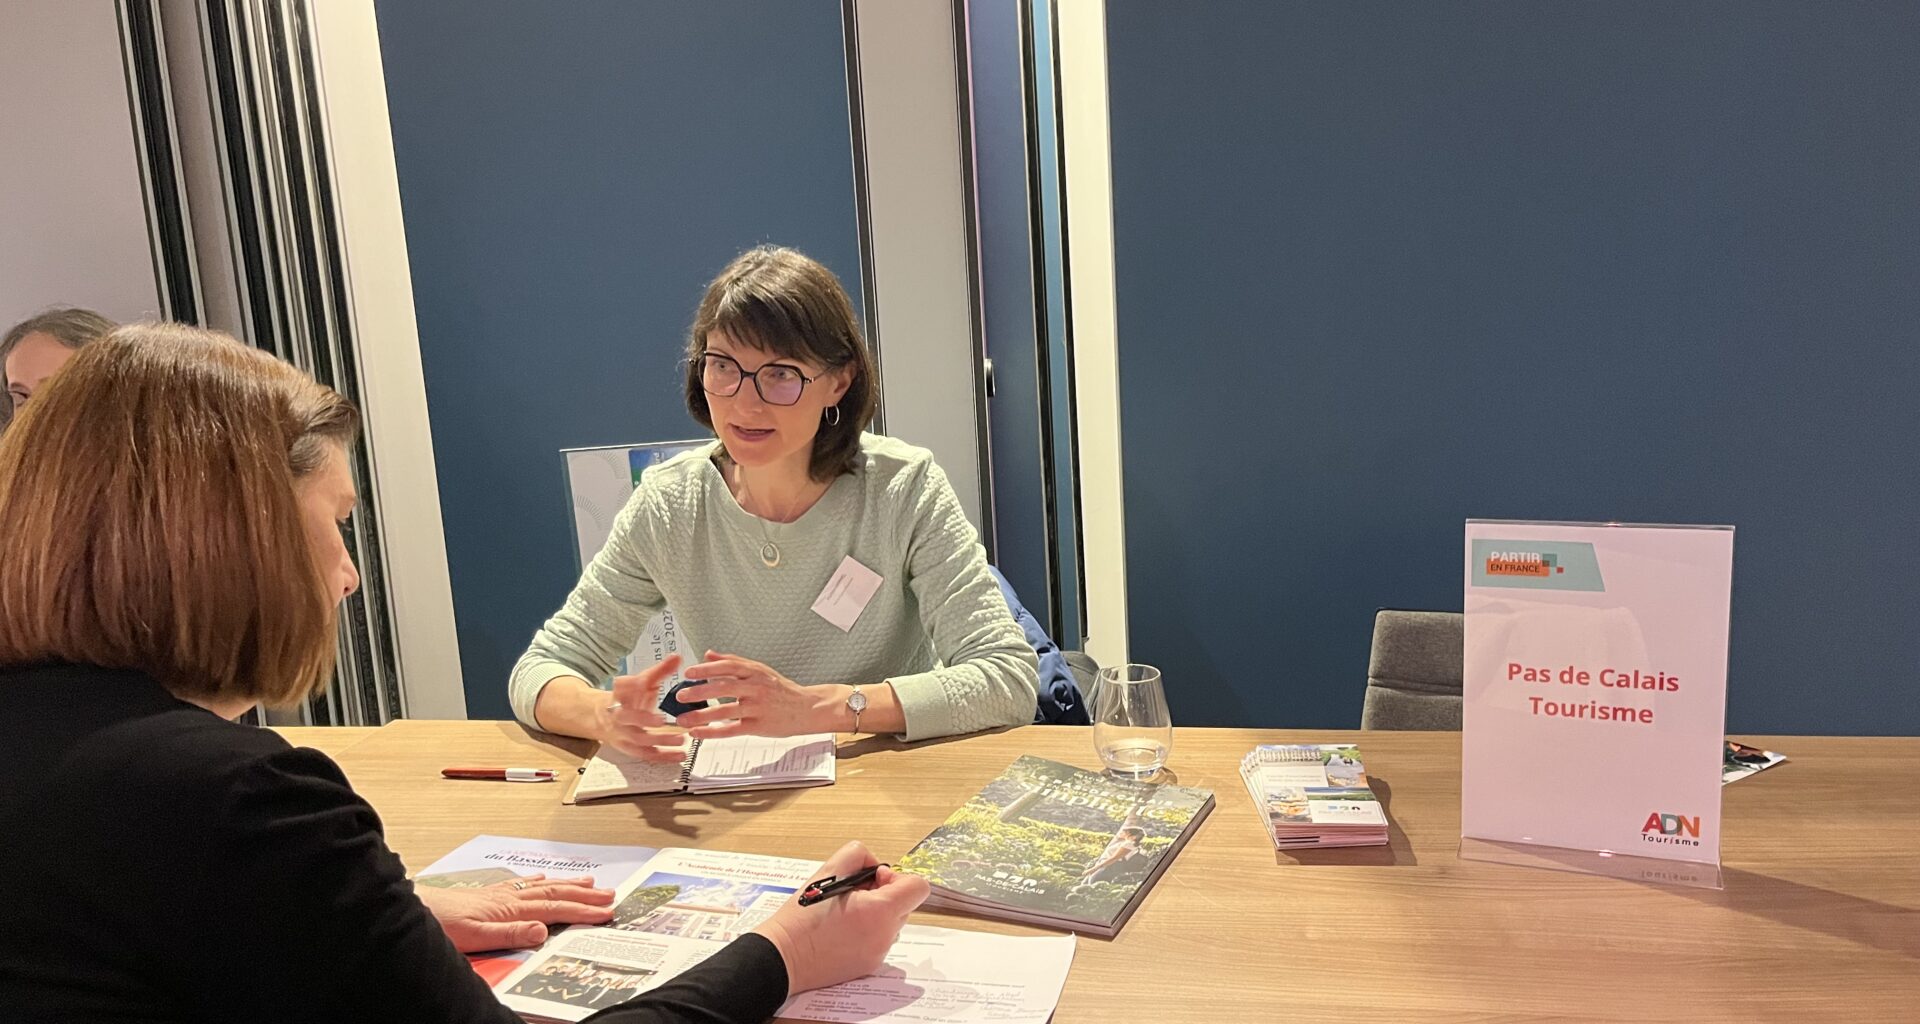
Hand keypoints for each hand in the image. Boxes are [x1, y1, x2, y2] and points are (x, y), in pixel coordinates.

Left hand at [416, 874, 615, 951]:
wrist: (412, 909)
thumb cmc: (439, 924)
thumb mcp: (475, 937)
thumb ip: (510, 933)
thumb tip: (543, 930)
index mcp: (511, 909)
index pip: (555, 910)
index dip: (583, 911)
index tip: (607, 912)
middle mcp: (509, 898)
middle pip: (555, 894)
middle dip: (585, 895)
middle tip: (611, 895)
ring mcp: (500, 894)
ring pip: (543, 887)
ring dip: (568, 884)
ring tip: (590, 881)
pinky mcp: (487, 895)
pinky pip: (522, 884)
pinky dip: (539, 882)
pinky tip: (544, 878)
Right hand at [596, 655, 692, 761]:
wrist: (602, 717)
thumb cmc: (628, 698)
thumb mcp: (642, 681)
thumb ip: (660, 671)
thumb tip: (676, 657)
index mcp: (620, 694)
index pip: (622, 687)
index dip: (632, 685)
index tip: (645, 682)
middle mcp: (618, 714)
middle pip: (627, 718)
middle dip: (643, 719)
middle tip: (662, 720)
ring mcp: (623, 733)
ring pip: (639, 740)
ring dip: (660, 741)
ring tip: (681, 739)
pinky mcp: (630, 748)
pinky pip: (646, 754)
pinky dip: (663, 756)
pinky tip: (680, 755)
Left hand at [673, 651, 840, 738]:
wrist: (807, 708)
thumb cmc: (782, 690)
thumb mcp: (760, 670)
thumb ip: (734, 662)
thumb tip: (708, 654)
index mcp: (755, 672)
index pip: (728, 666)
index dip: (707, 669)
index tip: (689, 672)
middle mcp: (756, 688)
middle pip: (723, 687)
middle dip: (699, 692)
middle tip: (681, 696)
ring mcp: (757, 708)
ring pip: (724, 710)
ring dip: (701, 715)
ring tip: (683, 718)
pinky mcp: (758, 726)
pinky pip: (731, 729)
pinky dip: (713, 732)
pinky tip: (699, 733)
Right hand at [751, 841, 929, 995]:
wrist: (782, 957)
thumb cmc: (802, 917)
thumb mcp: (828, 870)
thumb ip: (858, 855)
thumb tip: (875, 865)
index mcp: (880, 912)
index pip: (918, 887)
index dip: (898, 877)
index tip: (875, 879)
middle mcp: (885, 935)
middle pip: (904, 905)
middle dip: (883, 894)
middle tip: (852, 894)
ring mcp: (878, 954)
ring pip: (891, 923)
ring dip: (876, 913)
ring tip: (843, 913)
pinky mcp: (868, 966)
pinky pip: (879, 940)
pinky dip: (867, 931)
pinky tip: (840, 930)